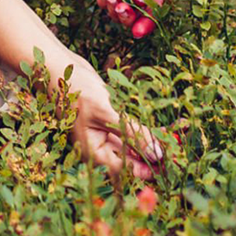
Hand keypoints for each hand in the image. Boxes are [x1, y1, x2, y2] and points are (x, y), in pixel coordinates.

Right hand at [65, 57, 160, 181]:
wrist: (61, 65)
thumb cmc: (76, 89)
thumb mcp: (105, 112)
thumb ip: (131, 133)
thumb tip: (157, 153)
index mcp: (93, 152)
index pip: (124, 169)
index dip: (146, 169)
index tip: (167, 166)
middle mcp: (99, 146)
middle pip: (130, 159)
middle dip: (151, 157)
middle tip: (174, 154)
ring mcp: (104, 133)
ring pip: (132, 145)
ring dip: (150, 144)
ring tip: (172, 142)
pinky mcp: (109, 120)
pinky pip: (130, 130)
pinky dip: (144, 130)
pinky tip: (161, 130)